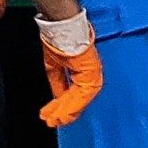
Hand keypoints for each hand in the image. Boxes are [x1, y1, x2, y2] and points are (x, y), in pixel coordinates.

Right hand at [35, 10, 103, 126]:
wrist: (61, 24)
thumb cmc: (58, 38)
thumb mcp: (54, 66)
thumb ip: (58, 84)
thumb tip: (58, 99)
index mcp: (83, 70)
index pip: (75, 93)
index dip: (64, 105)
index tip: (56, 116)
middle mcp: (90, 73)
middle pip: (78, 99)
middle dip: (64, 112)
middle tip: (54, 122)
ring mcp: (93, 73)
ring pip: (80, 99)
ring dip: (67, 111)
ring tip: (55, 120)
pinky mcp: (92, 72)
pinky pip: (82, 94)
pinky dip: (72, 104)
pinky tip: (64, 112)